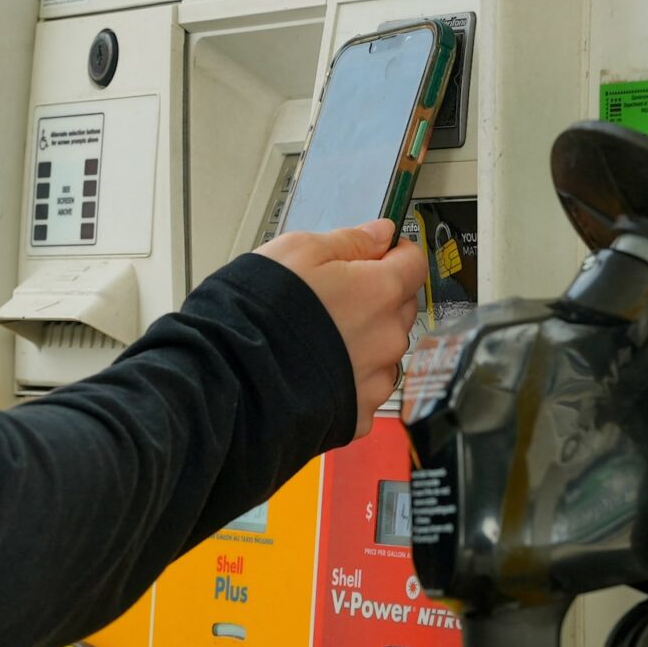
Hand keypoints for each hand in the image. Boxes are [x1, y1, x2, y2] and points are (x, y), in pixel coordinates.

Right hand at [256, 219, 425, 438]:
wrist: (234, 378)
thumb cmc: (260, 314)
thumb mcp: (298, 251)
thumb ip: (349, 241)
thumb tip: (380, 233)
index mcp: (380, 291)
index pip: (414, 262)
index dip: (395, 253)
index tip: (378, 253)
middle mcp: (388, 337)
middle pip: (400, 307)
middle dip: (377, 297)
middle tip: (334, 296)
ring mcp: (375, 379)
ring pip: (384, 349)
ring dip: (364, 340)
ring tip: (320, 337)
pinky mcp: (359, 412)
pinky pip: (366, 388)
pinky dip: (349, 378)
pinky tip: (319, 368)